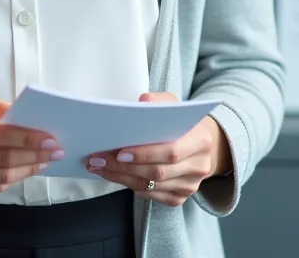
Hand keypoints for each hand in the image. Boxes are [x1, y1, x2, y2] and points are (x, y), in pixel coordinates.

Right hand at [0, 89, 62, 196]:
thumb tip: (25, 116)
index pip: (0, 134)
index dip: (28, 138)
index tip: (50, 139)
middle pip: (4, 158)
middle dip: (35, 155)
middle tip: (55, 151)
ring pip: (1, 176)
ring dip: (27, 170)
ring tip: (43, 161)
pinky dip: (11, 180)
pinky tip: (23, 170)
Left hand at [83, 92, 230, 206]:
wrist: (201, 144)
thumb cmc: (180, 121)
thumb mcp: (173, 104)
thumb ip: (158, 102)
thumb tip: (142, 103)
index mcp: (200, 141)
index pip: (171, 151)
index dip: (144, 154)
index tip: (119, 151)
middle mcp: (199, 167)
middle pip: (158, 172)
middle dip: (124, 167)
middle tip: (97, 159)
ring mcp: (190, 186)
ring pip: (151, 186)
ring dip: (120, 177)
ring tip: (98, 166)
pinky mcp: (179, 198)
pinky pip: (151, 195)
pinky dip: (129, 185)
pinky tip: (112, 174)